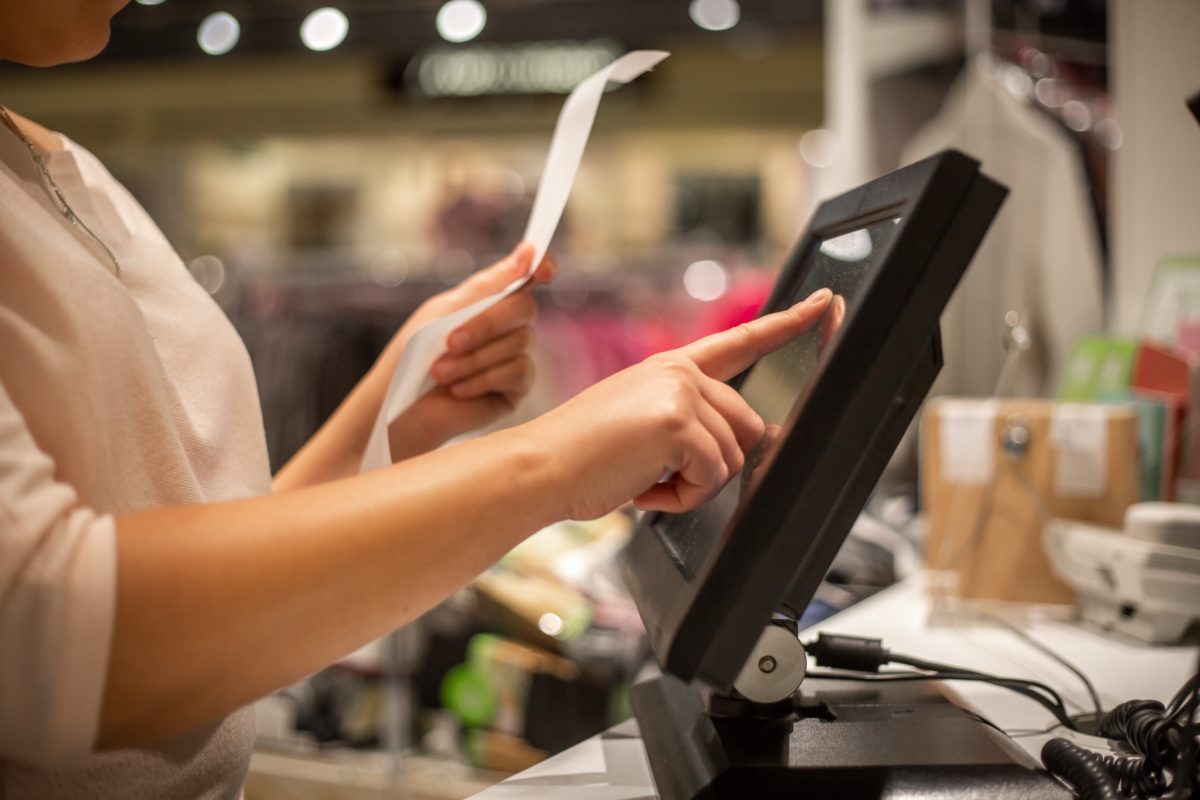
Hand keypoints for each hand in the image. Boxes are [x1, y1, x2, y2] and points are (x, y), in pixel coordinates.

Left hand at [383, 243, 555, 457]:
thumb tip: (529, 251)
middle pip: (524, 307)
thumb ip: (486, 286)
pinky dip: (483, 378)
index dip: (540, 266)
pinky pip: (518, 371)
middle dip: (486, 324)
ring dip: (473, 358)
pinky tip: (457, 389)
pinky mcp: (517, 388)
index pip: (526, 276)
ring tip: (439, 373)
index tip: (541, 266)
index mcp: (489, 300)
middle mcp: (509, 326)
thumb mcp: (444, 312)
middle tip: (449, 342)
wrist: (400, 409)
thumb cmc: (414, 357)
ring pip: (518, 343)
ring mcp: (516, 356)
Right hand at [526, 288, 833, 519]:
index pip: (741, 342)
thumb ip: (691, 422)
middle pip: (747, 429)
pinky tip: (641, 484)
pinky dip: (679, 497)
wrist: (539, 468)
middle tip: (656, 471)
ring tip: (641, 475)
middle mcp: (680, 373)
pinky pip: (711, 478)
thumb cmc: (582, 456)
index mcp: (672, 368)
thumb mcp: (641, 425)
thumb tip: (751, 440)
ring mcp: (681, 393)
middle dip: (711, 465)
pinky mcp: (678, 423)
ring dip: (691, 485)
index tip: (824, 305)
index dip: (788, 323)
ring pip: (732, 459)